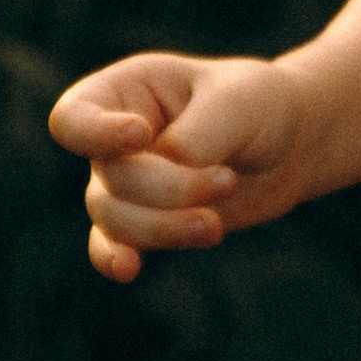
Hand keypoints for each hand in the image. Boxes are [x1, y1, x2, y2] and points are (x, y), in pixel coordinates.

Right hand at [50, 50, 312, 283]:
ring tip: (216, 225)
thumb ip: (197, 136)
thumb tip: (166, 169)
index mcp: (124, 91)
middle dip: (170, 189)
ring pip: (115, 218)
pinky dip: (115, 258)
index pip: (73, 118)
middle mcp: (113, 141)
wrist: (287, 144)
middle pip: (111, 178)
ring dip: (165, 227)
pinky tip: (129, 269)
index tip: (143, 135)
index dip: (96, 134)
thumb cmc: (257, 106)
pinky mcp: (144, 223)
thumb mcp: (237, 103)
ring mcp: (124, 185)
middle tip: (228, 180)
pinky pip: (111, 246)